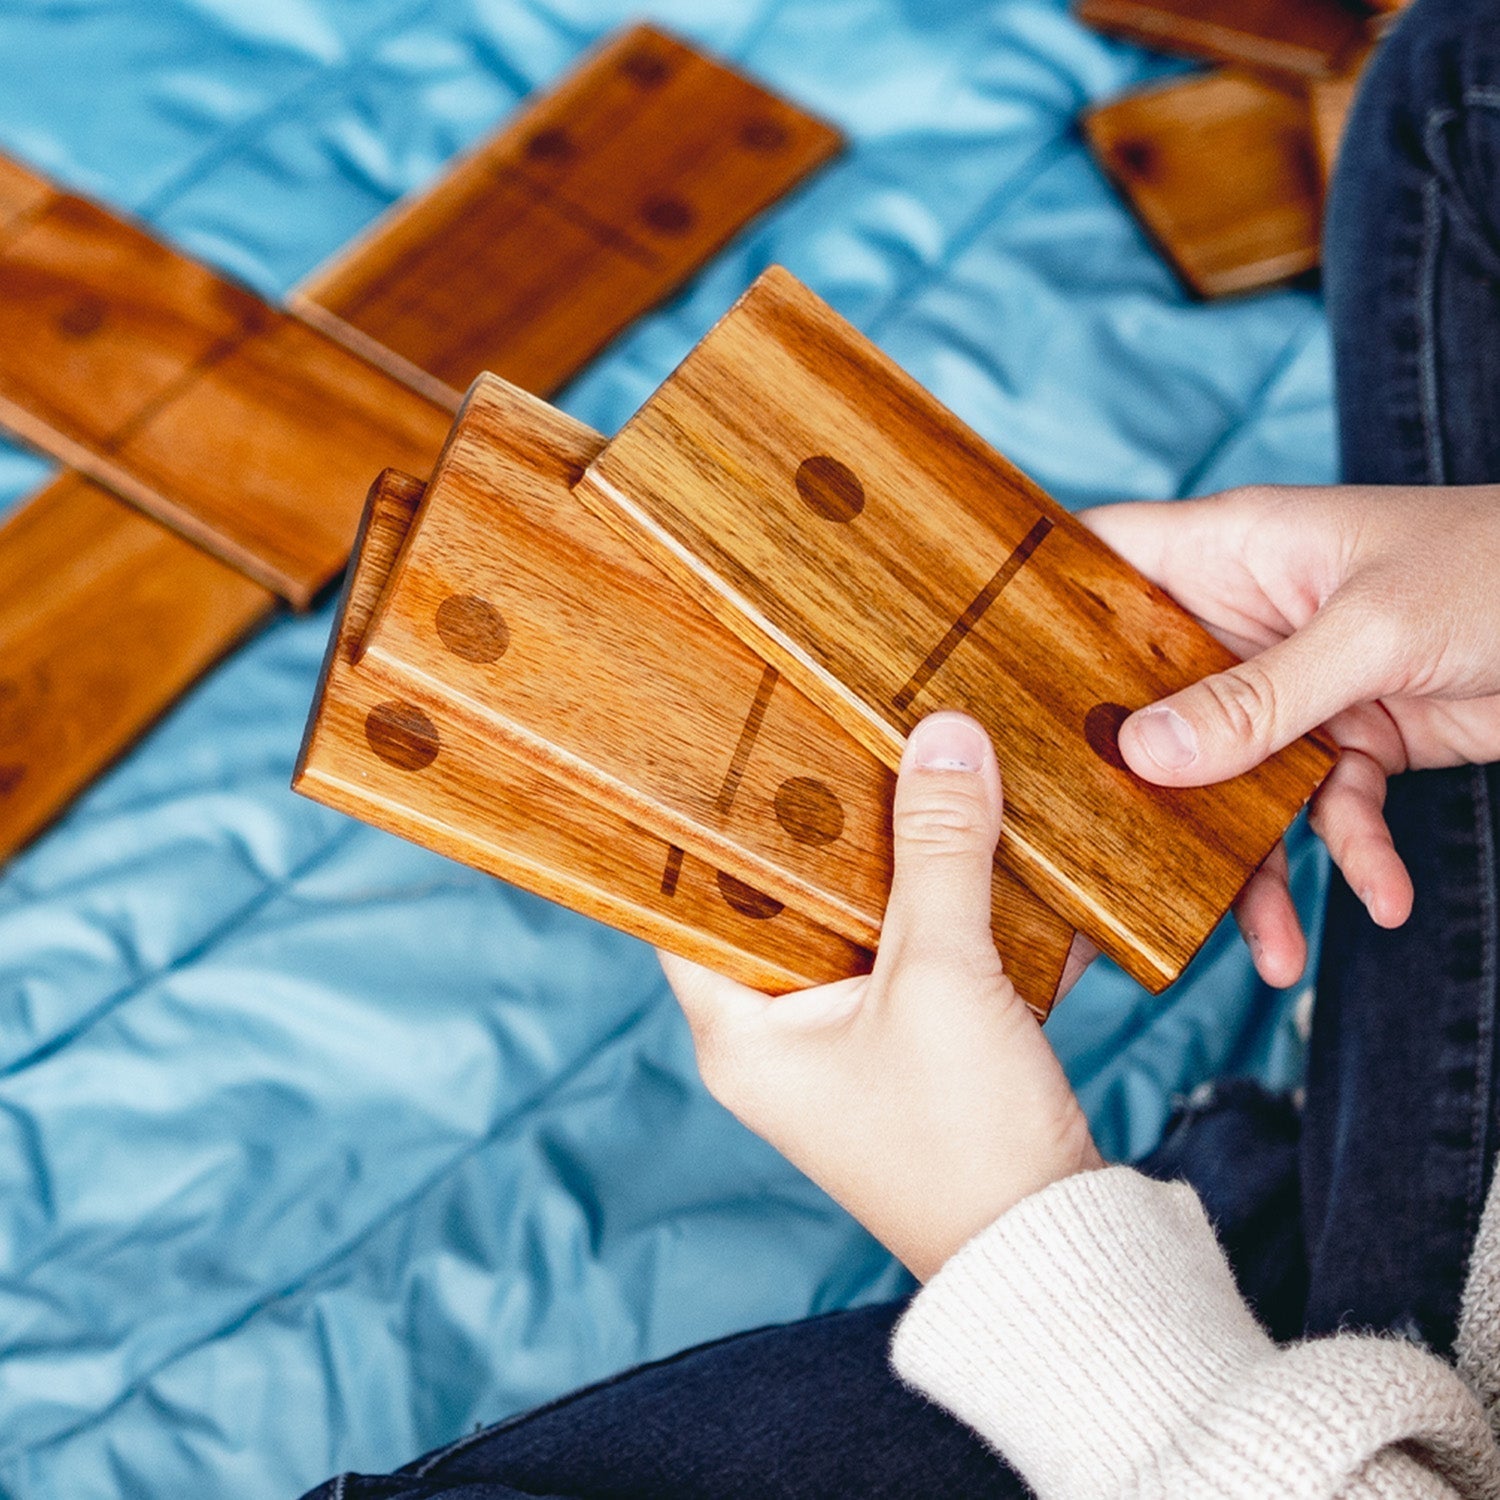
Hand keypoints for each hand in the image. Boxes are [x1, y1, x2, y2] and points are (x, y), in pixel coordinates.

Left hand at [660, 712, 1101, 1282]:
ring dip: (907, 865)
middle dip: (833, 827)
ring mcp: (852, 1046)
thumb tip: (943, 738)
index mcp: (741, 1032)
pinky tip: (1000, 858)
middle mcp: (783, 1039)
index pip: (688, 903)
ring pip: (864, 924)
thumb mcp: (943, 978)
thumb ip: (939, 852)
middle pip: (788, 902)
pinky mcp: (917, 1050)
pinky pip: (924, 957)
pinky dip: (959, 915)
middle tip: (851, 739)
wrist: (1057, 1250)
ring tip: (927, 777)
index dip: (708, 825)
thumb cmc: (965, 1141)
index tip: (741, 745)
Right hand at [1082, 484, 1499, 982]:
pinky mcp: (1351, 738)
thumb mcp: (1371, 633)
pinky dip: (1349, 856)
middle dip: (1131, 781)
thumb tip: (1143, 756)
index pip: (1101, 566)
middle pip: (1150, 701)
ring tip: (1269, 946)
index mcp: (1232, 554)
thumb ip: (1257, 701)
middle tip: (1095, 853)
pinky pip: (1320, 807)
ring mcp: (1296, 684)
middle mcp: (1246, 620)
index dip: (1037, 609)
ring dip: (1250, 862)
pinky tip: (1378, 898)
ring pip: (1231, 780)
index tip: (980, 680)